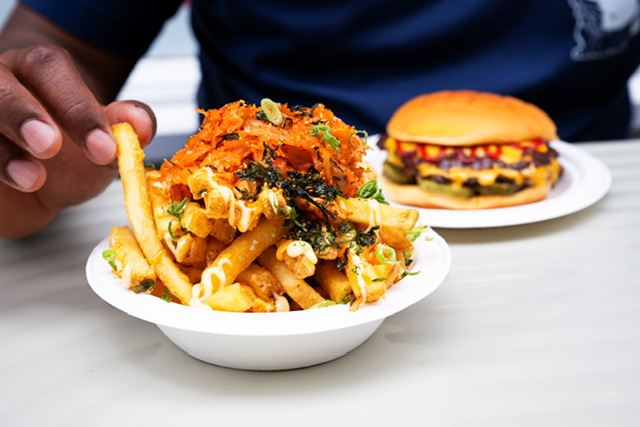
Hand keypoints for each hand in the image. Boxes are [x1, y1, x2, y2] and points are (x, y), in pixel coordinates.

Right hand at [0, 44, 155, 238]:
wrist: (35, 193)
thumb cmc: (69, 158)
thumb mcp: (102, 143)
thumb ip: (123, 128)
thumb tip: (139, 122)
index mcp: (37, 72)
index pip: (50, 68)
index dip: (76, 107)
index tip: (104, 149)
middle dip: (22, 113)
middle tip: (50, 146)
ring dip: (2, 151)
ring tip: (33, 179)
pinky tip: (12, 184)